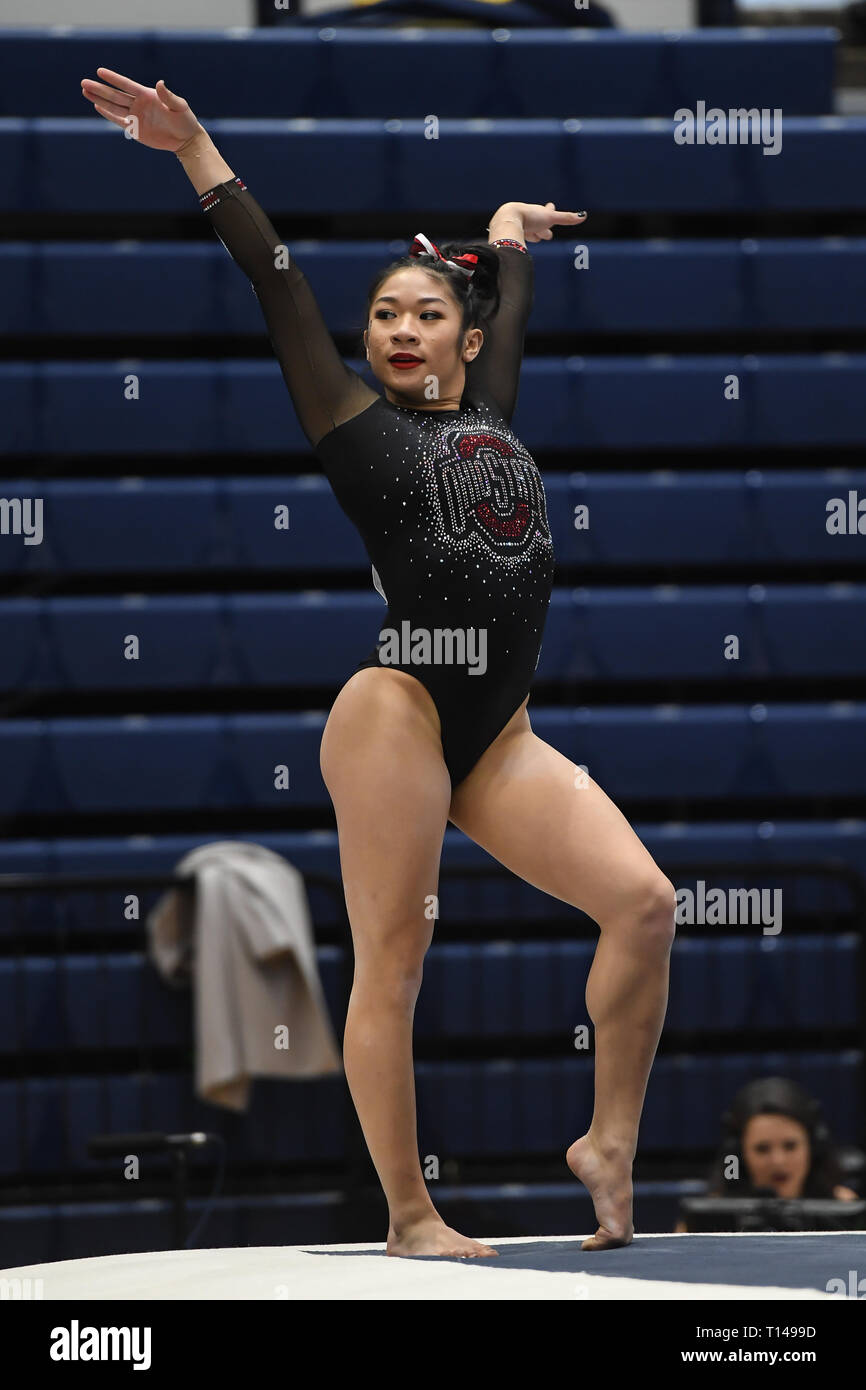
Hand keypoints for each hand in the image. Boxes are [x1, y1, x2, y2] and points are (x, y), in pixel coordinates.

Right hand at [80, 68, 201, 151]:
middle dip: (100, 89)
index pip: (126, 85)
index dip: (113, 79)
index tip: (100, 71)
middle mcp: (138, 103)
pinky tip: (97, 106)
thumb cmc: (185, 120)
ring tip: (85, 91)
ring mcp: (135, 116)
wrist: (186, 140)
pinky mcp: (135, 129)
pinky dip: (108, 114)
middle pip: (115, 95)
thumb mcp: (179, 107)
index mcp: (147, 95)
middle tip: (83, 82)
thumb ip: (168, 96)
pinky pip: (119, 120)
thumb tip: (160, 83)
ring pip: (114, 107)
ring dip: (99, 99)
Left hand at [504, 202, 586, 242]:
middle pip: (537, 222)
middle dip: (542, 227)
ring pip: (526, 228)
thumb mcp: (550, 218)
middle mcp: (527, 216)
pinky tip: (517, 241)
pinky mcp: (508, 232)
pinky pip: (516, 235)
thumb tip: (584, 216)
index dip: (550, 211)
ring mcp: (517, 224)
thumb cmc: (529, 217)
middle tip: (547, 233)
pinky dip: (520, 238)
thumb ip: (566, 219)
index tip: (551, 206)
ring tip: (534, 236)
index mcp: (537, 212)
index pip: (546, 211)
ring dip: (532, 232)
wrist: (507, 219)